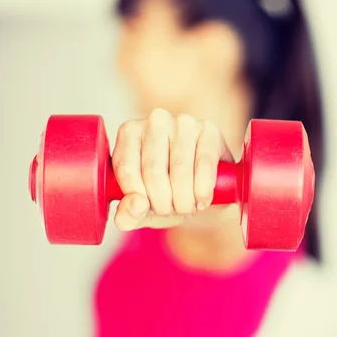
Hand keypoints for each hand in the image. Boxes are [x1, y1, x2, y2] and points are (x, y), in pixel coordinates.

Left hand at [112, 108, 233, 230]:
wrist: (202, 190)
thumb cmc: (166, 194)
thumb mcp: (141, 210)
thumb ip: (127, 215)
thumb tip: (136, 205)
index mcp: (130, 132)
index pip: (126, 168)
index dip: (137, 198)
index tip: (147, 209)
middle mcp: (156, 120)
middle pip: (153, 171)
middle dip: (162, 203)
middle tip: (170, 211)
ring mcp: (184, 123)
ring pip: (180, 171)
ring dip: (183, 201)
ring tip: (186, 208)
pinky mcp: (210, 131)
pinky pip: (204, 166)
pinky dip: (202, 191)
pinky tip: (202, 200)